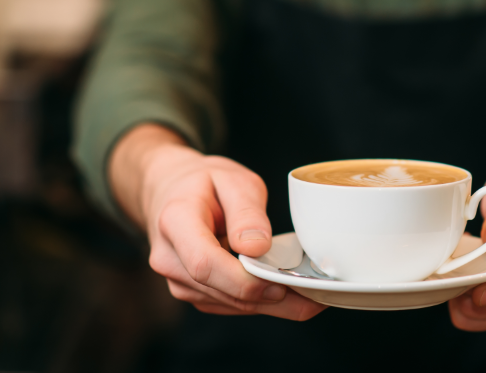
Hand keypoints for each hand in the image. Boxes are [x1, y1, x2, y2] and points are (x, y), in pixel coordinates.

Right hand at [110, 124, 325, 319]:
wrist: (172, 191)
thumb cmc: (204, 182)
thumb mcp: (231, 179)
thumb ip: (246, 212)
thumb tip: (257, 248)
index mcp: (175, 222)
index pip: (204, 263)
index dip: (244, 280)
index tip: (281, 282)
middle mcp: (170, 259)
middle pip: (221, 291)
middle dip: (270, 298)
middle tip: (316, 296)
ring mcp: (178, 280)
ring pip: (229, 303)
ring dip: (270, 305)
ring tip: (311, 296)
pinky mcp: (194, 292)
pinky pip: (230, 304)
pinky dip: (260, 302)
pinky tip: (290, 294)